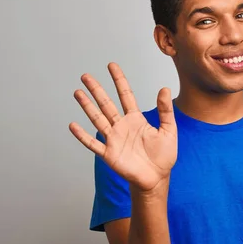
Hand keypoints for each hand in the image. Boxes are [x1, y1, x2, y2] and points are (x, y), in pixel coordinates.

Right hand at [69, 63, 177, 191]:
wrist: (157, 178)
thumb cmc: (164, 156)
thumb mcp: (169, 130)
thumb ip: (165, 111)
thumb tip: (165, 88)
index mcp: (136, 119)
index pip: (125, 95)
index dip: (119, 80)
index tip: (111, 66)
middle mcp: (122, 126)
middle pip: (106, 104)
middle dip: (97, 90)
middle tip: (86, 76)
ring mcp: (114, 139)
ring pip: (98, 119)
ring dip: (87, 106)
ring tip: (78, 93)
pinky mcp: (109, 154)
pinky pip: (93, 143)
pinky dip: (82, 135)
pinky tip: (73, 125)